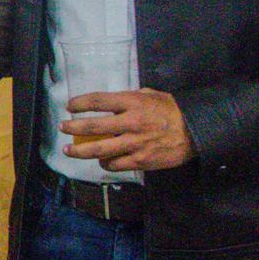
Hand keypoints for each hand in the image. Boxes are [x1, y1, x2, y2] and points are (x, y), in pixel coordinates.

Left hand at [59, 88, 194, 171]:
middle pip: (93, 127)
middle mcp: (130, 123)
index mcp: (133, 103)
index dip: (81, 103)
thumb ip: (131, 97)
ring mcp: (134, 144)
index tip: (70, 106)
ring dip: (80, 151)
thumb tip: (113, 102)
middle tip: (63, 127)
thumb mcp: (152, 95)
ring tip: (69, 150)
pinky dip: (104, 163)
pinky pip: (114, 164)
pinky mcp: (140, 161)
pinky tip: (100, 161)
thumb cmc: (173, 111)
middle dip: (74, 127)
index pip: (99, 101)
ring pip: (99, 150)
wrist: (195, 132)